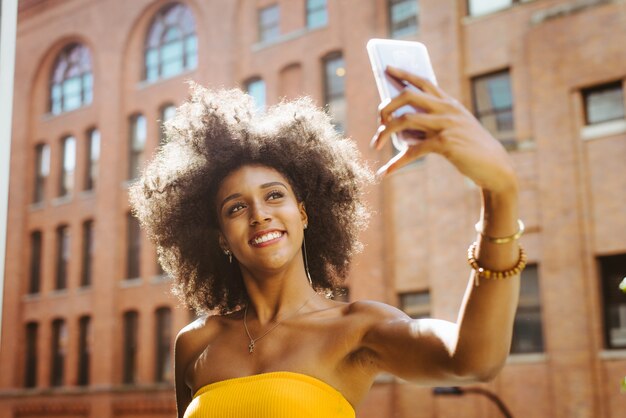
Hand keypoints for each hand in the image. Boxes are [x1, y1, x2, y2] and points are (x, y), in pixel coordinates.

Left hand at [371, 66, 517, 194]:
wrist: (495, 165)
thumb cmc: (470, 148)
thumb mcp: (455, 128)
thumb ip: (432, 122)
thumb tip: (401, 126)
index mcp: (449, 103)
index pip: (423, 81)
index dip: (403, 74)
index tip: (386, 68)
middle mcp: (446, 109)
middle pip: (408, 95)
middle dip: (387, 105)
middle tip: (379, 120)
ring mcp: (446, 124)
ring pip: (405, 119)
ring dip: (385, 132)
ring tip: (375, 144)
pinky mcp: (445, 143)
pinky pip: (413, 150)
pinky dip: (396, 162)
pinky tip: (386, 172)